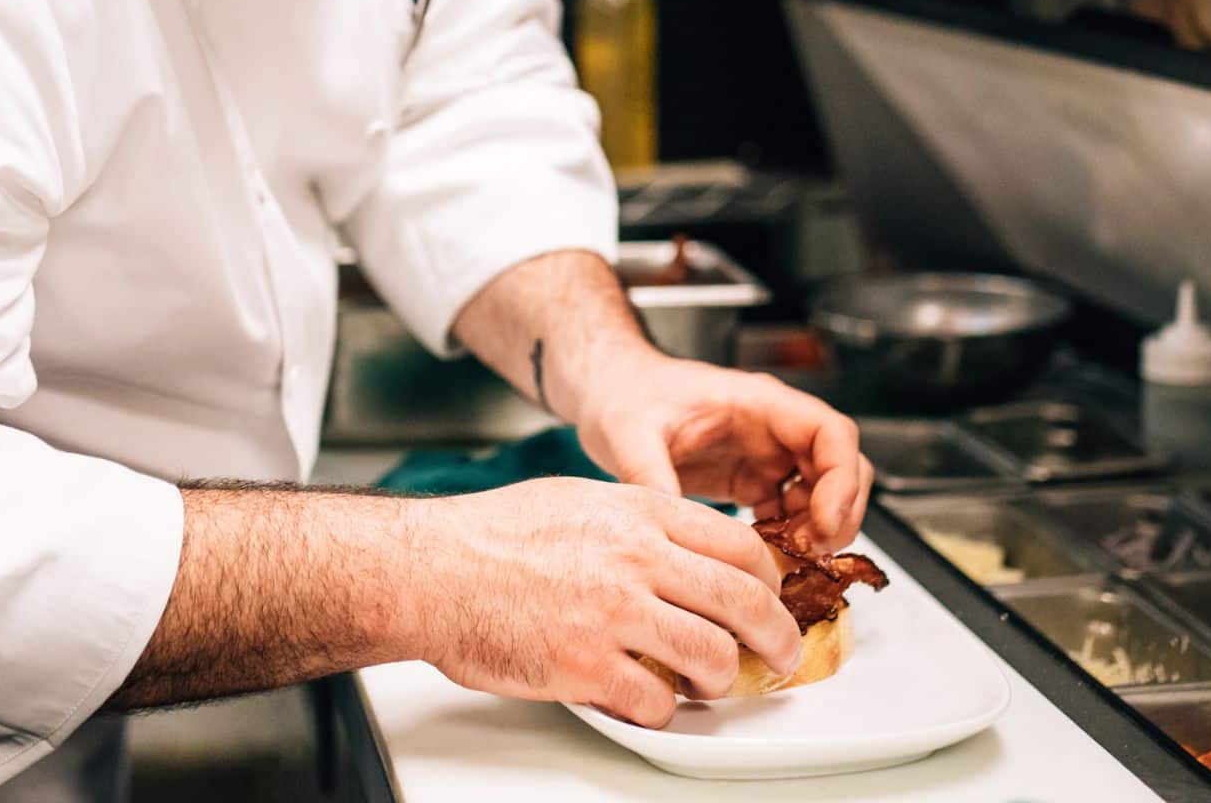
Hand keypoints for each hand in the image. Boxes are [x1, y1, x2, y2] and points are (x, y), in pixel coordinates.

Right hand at [402, 477, 801, 726]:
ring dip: (722, 680)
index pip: (741, 547)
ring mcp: (613, 613)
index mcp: (639, 513)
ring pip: (713, 656)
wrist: (429, 570)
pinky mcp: (585, 666)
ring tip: (711, 685)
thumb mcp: (580, 499)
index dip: (771, 583)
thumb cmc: (491, 535)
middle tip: (781, 657)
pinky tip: (650, 702)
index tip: (772, 601)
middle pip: (745, 602)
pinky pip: (657, 701)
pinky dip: (663, 711)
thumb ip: (640, 522)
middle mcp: (635, 558)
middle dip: (777, 638)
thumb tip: (688, 552)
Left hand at [573, 355, 872, 548]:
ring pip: (821, 495)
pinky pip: (790, 512)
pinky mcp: (749, 480)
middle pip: (841, 469)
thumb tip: (671, 535)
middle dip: (838, 515)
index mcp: (759, 403)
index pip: (831, 434)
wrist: (608, 390)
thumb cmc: (624, 393)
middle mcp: (772, 428)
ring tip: (783, 565)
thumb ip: (652, 479)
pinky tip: (761, 562)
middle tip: (809, 555)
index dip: (841, 481)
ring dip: (815, 532)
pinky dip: (788, 539)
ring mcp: (765, 455)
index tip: (825, 524)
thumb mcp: (630, 434)